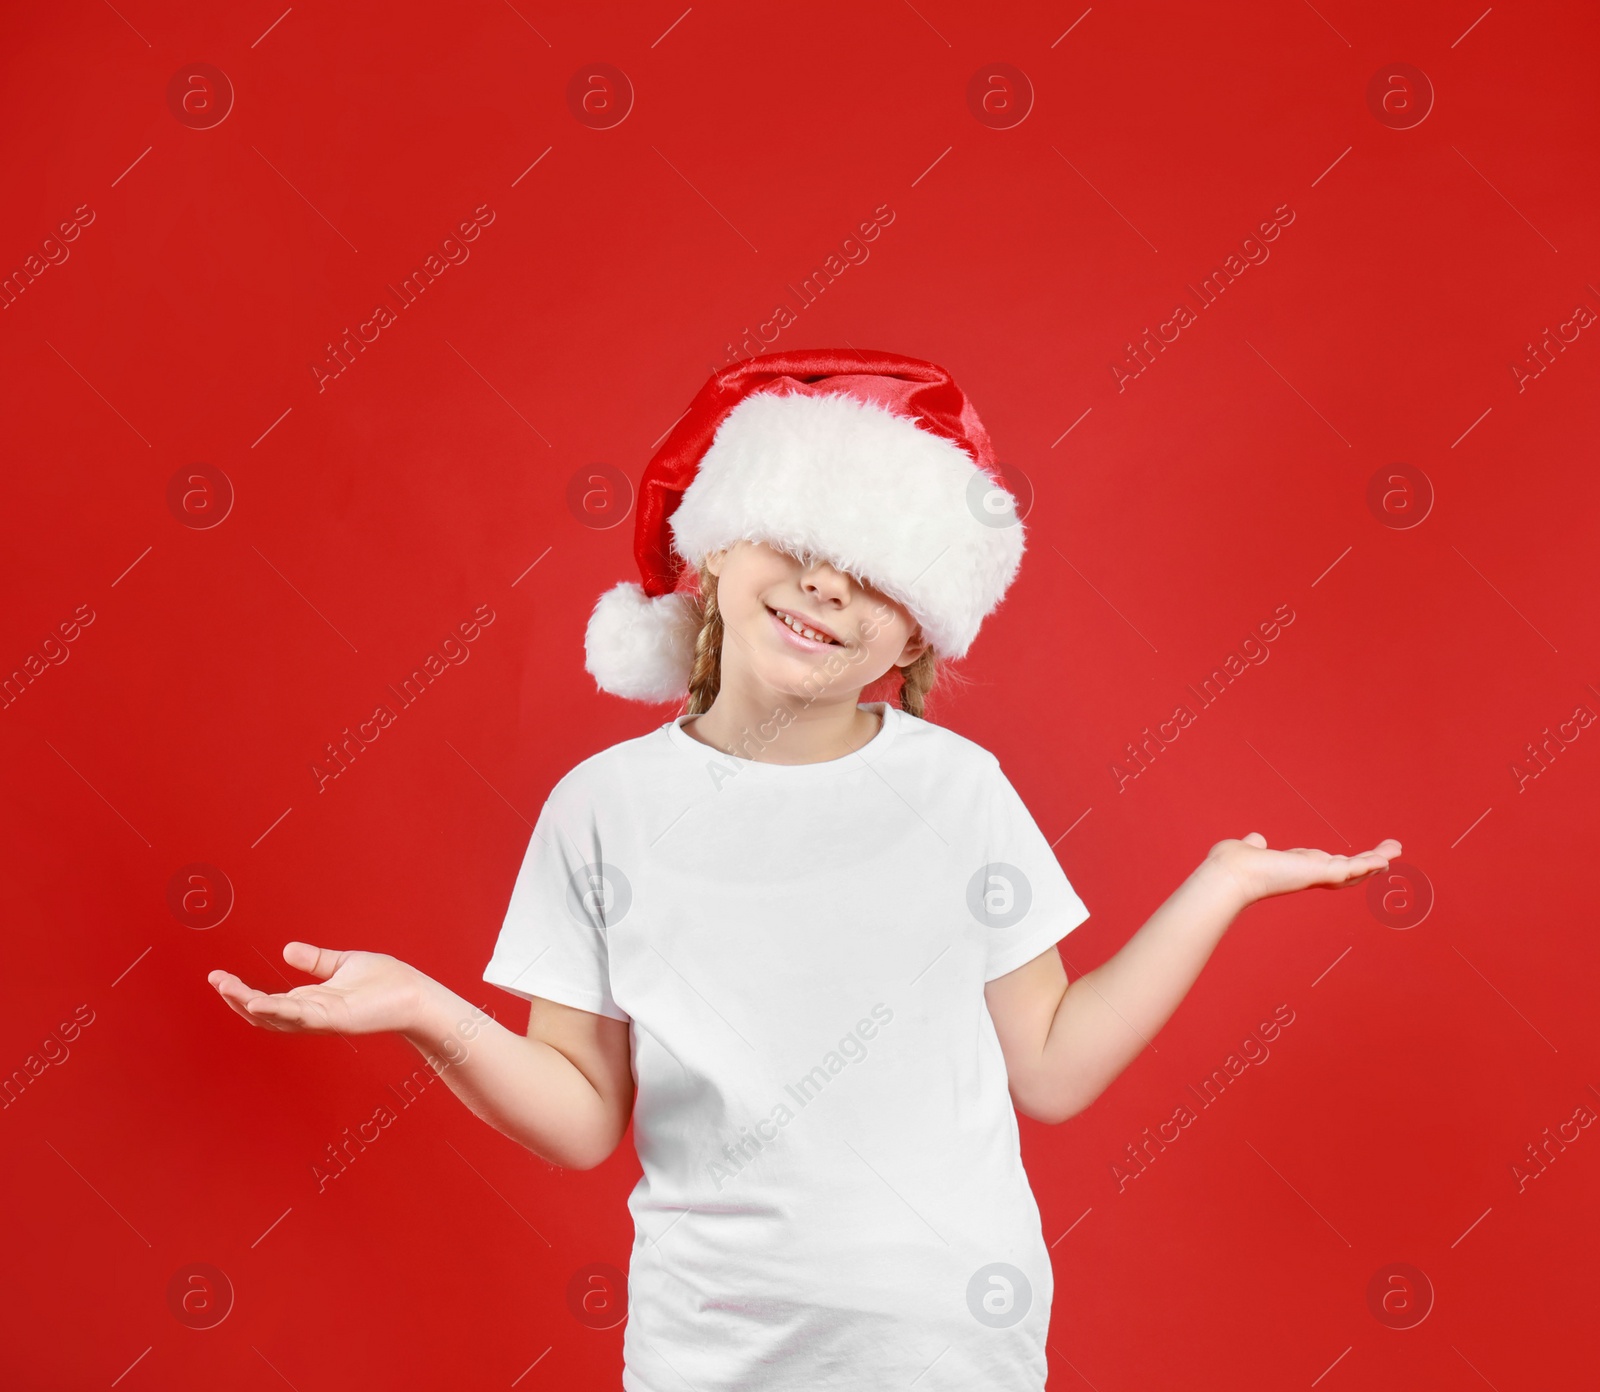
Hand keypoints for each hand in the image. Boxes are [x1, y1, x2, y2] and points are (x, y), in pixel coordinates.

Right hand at [208, 942, 426, 1035]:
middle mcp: (310, 1014)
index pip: (265, 1001)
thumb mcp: (343, 964)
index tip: (217, 975)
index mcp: (309, 1001)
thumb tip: (287, 949)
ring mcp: (321, 1019)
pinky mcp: (335, 1019)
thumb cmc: (385, 982)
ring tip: (227, 988)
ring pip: (275, 1018)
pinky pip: (300, 1016)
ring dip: (248, 1004)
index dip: (240, 991)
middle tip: (215, 979)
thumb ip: (315, 961)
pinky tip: (257, 1000)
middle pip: (262, 1013)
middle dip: (235, 998)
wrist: (415, 994)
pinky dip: (277, 1009)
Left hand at [1205, 833, 1402, 908]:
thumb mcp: (1249, 849)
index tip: (1349, 859)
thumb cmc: (1232, 865)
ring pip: (1353, 869)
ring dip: (1375, 860)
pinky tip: (1387, 857)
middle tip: (1387, 855)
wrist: (1230, 875)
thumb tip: (1256, 839)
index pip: (1320, 864)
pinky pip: (1353, 868)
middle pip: (1344, 870)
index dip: (1337, 861)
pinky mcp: (1320, 872)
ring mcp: (1315, 875)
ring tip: (1396, 849)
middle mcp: (1306, 874)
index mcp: (1292, 868)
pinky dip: (1371, 862)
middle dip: (1366, 863)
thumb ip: (1257, 845)